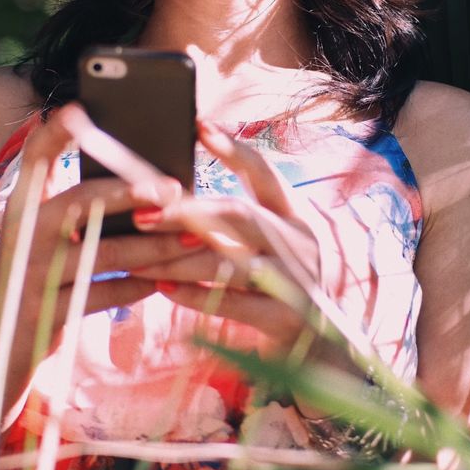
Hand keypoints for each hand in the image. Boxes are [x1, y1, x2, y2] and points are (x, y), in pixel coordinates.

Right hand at [0, 102, 201, 350]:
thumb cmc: (35, 283)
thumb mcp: (46, 242)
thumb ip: (79, 211)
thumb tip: (148, 185)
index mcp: (21, 206)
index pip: (35, 156)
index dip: (56, 131)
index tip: (79, 107)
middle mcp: (21, 234)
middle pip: (80, 201)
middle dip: (131, 191)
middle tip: (175, 188)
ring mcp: (30, 275)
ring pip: (103, 253)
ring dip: (154, 247)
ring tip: (193, 239)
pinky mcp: (43, 313)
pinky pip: (102, 296)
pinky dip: (136, 289)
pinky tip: (164, 283)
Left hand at [125, 119, 354, 371]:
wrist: (332, 344)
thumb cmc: (290, 282)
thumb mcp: (279, 241)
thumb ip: (242, 218)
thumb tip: (180, 191)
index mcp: (296, 214)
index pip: (264, 173)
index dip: (234, 149)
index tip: (200, 126)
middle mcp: (298, 241)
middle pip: (240, 215)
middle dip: (188, 212)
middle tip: (143, 212)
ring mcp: (295, 280)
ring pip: (229, 261)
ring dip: (177, 259)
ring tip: (137, 257)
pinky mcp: (286, 318)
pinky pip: (232, 303)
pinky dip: (193, 295)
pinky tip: (161, 287)